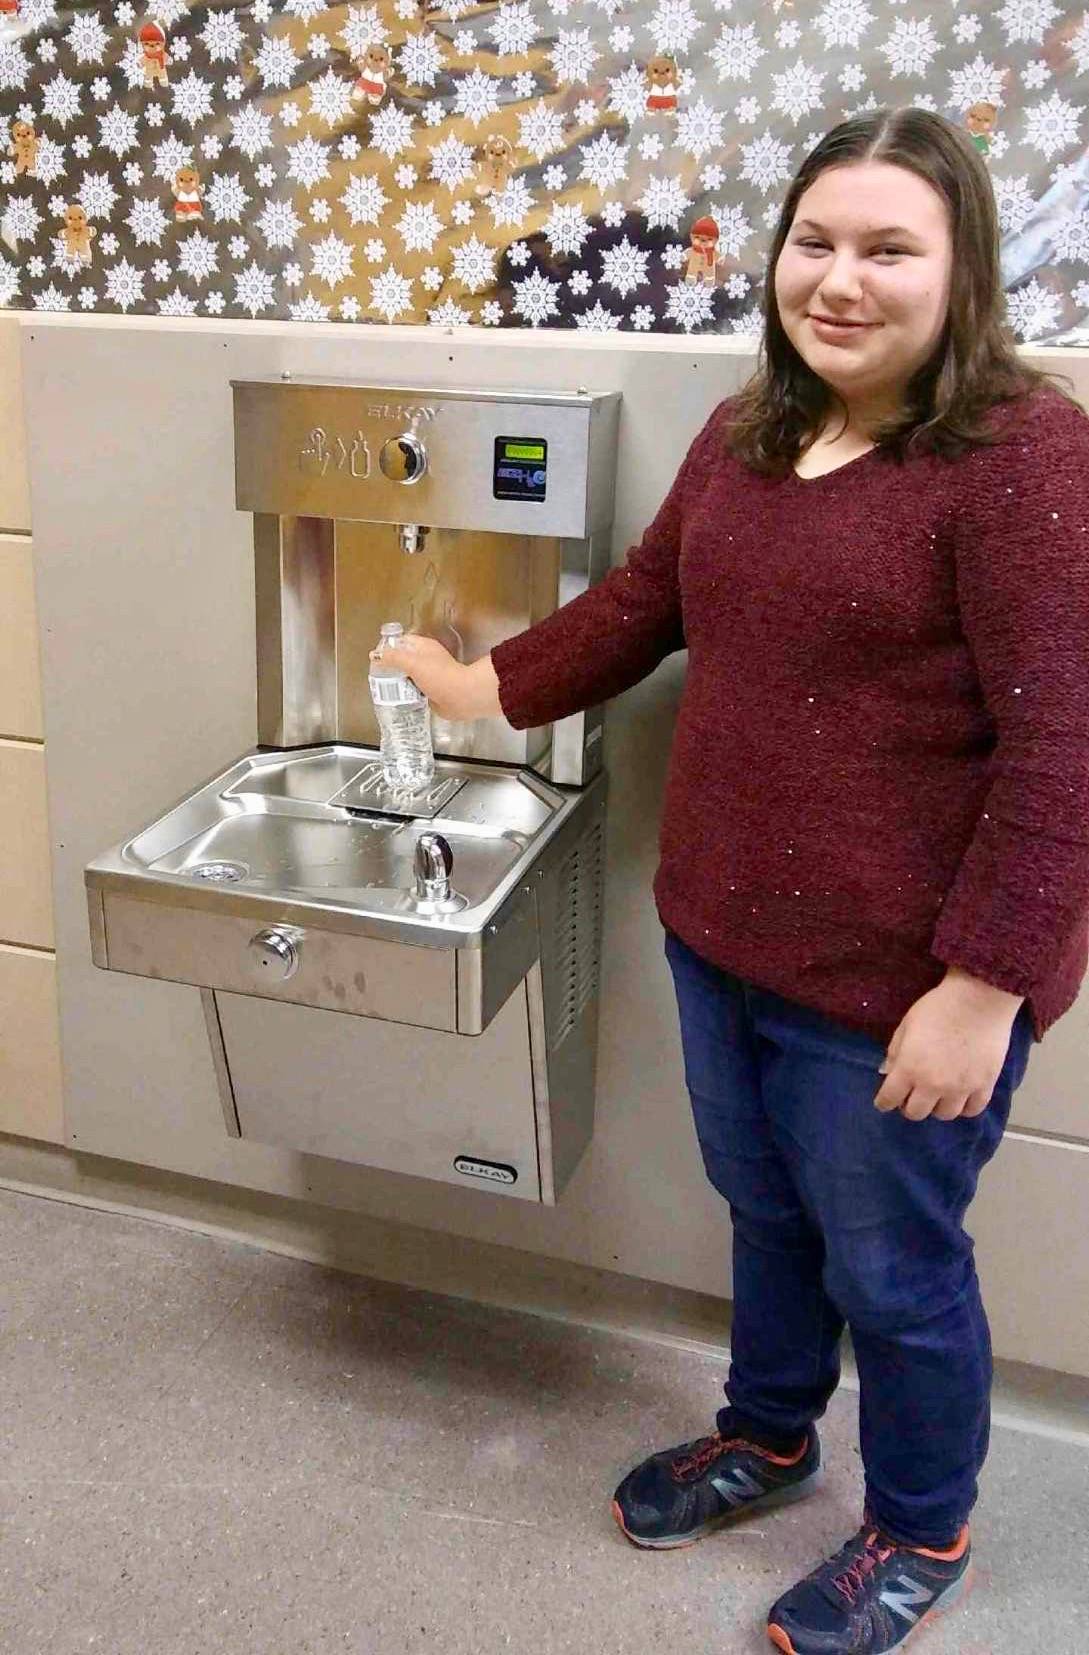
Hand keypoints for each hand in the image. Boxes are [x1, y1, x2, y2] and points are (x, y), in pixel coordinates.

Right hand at [370, 634, 501, 722]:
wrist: (462, 698)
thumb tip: (373, 655)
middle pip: (403, 660)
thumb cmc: (439, 676)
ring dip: (397, 682)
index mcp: (424, 647)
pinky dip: (405, 694)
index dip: (388, 647)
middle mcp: (426, 659)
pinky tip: (395, 699)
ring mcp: (429, 677)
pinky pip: (413, 691)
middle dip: (390, 667)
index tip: (375, 657)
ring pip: (407, 677)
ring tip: (382, 688)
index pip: (402, 641)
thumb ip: (392, 658)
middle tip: (376, 676)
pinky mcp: (430, 692)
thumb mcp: (412, 662)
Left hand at [874, 973, 1022, 1121]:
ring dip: (936, 1107)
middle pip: (915, 1113)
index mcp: (909, 1069)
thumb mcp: (906, 1025)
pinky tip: (960, 1097)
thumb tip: (889, 1073)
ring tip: (937, 1095)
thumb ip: (895, 1053)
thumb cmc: (937, 1007)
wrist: (978, 999)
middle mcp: (933, 1085)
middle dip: (908, 1106)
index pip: (889, 1099)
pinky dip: (963, 1107)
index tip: (884, 1101)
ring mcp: (961, 1088)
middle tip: (911, 1095)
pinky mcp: (984, 1086)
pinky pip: (972, 1110)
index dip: (884, 1102)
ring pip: (944, 1115)